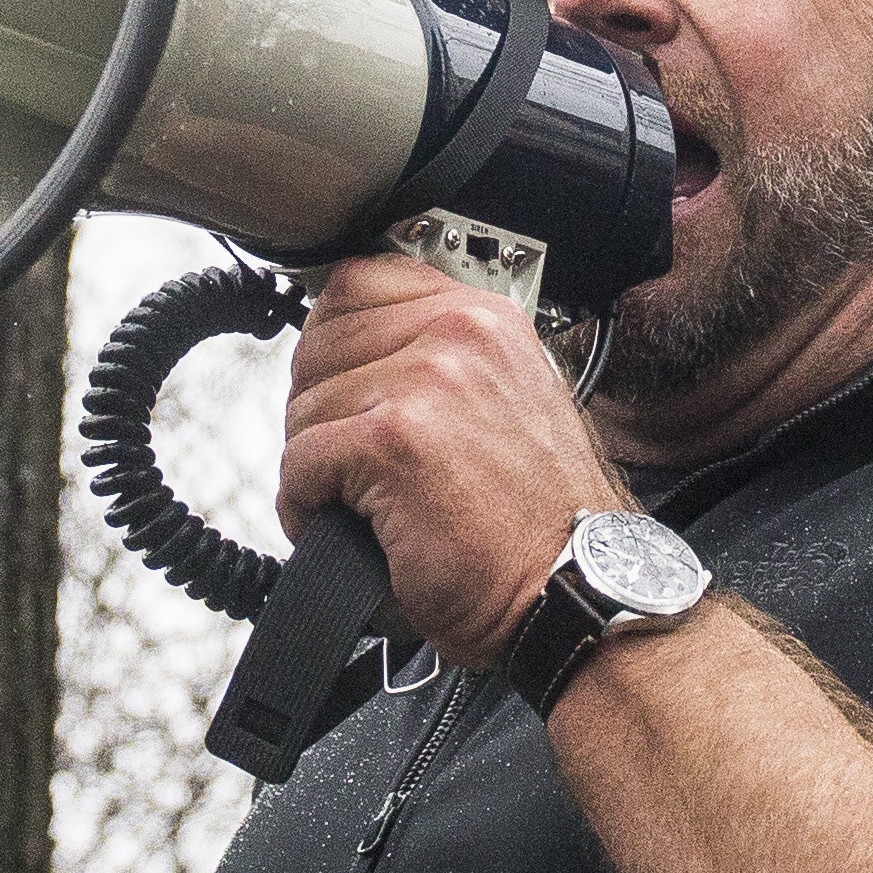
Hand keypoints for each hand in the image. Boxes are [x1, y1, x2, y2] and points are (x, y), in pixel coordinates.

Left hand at [279, 256, 628, 667]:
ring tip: (363, 508)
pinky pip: (299, 464)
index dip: (333, 348)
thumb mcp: (504, 404)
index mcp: (485, 318)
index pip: (357, 284)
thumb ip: (439, 362)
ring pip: (303, 410)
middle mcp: (459, 334)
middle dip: (321, 416)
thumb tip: (348, 353)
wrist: (572, 589)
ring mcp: (425, 381)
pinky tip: (355, 531)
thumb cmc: (540, 524)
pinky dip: (308, 510)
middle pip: (318, 347)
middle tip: (354, 468)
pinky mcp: (392, 440)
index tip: (342, 395)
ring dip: (317, 471)